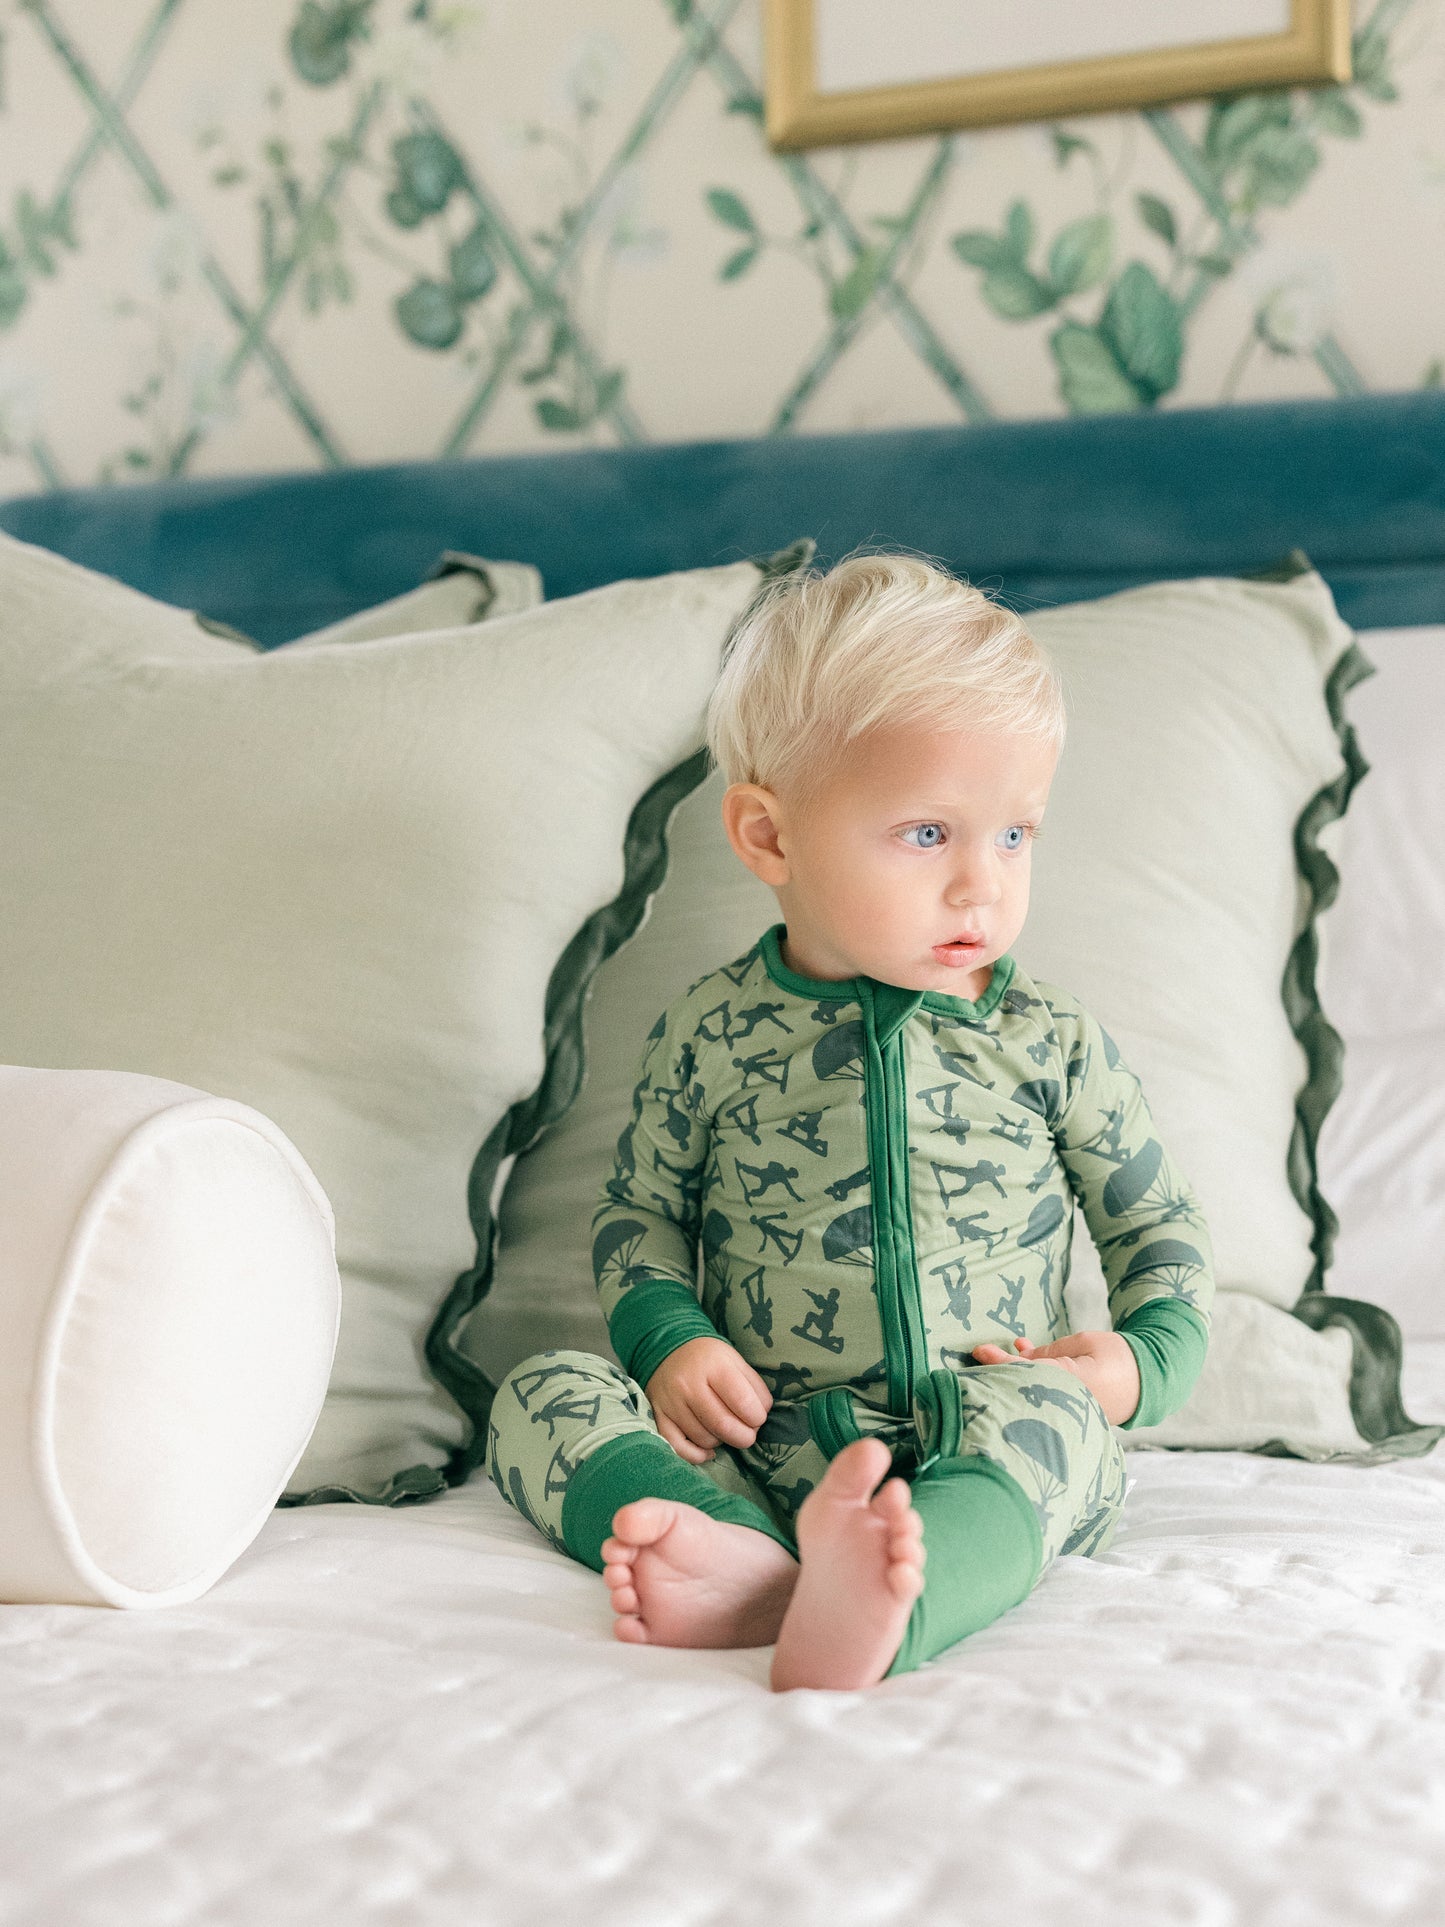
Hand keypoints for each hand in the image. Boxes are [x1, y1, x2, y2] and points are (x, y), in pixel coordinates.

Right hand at [645, 1337, 772, 1463]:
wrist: (667, 1349)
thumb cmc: (709, 1358)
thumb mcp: (735, 1360)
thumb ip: (754, 1387)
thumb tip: (762, 1416)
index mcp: (714, 1365)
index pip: (742, 1402)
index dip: (757, 1417)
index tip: (758, 1418)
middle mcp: (689, 1384)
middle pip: (723, 1425)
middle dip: (744, 1437)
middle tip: (748, 1434)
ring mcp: (671, 1402)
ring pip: (703, 1438)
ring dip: (721, 1441)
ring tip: (724, 1430)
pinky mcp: (658, 1416)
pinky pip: (678, 1447)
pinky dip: (697, 1455)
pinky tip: (708, 1450)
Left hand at [971, 1330, 1140, 1426]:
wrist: (1148, 1382)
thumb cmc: (1118, 1357)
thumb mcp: (1084, 1344)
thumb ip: (1051, 1353)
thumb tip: (1019, 1359)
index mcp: (1074, 1383)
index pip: (1029, 1373)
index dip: (1001, 1362)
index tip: (981, 1351)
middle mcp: (1068, 1404)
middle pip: (1025, 1390)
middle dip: (998, 1376)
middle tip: (973, 1362)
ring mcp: (1068, 1413)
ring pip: (1031, 1394)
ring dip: (1012, 1376)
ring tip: (995, 1354)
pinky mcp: (1069, 1415)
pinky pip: (1043, 1398)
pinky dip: (1030, 1381)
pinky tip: (1023, 1355)